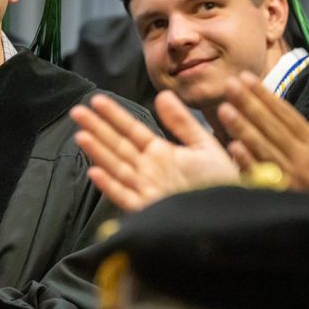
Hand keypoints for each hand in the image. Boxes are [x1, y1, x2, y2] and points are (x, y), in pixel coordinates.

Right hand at [70, 91, 239, 211]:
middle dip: (97, 129)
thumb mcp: (204, 146)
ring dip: (98, 152)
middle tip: (77, 111)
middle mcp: (148, 170)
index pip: (132, 130)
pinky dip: (110, 186)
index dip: (114, 115)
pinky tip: (96, 173)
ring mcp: (146, 189)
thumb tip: (162, 95)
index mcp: (160, 153)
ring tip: (81, 135)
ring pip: (116, 167)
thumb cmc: (220, 182)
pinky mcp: (149, 209)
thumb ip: (182, 122)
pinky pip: (125, 197)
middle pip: (117, 146)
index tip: (97, 100)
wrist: (232, 214)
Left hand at [217, 73, 308, 197]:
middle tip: (229, 85)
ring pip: (263, 148)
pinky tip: (232, 148)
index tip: (246, 78)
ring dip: (243, 129)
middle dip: (249, 104)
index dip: (265, 95)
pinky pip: (262, 176)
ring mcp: (289, 176)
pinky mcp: (281, 194)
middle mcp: (300, 157)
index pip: (285, 114)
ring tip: (224, 110)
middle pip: (271, 127)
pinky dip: (248, 162)